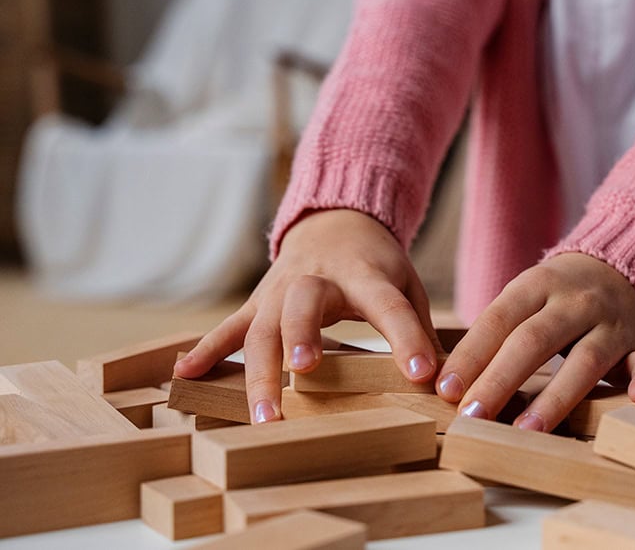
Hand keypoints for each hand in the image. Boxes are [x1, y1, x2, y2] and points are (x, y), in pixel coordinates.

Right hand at [173, 209, 438, 423]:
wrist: (335, 221)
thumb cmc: (377, 264)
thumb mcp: (407, 285)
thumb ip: (422, 330)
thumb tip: (449, 383)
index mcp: (366, 274)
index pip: (389, 305)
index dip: (406, 339)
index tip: (422, 374)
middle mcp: (318, 278)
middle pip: (303, 304)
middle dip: (301, 337)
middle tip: (304, 373)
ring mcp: (281, 290)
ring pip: (262, 326)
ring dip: (256, 370)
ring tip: (263, 416)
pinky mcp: (258, 302)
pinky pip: (229, 328)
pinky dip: (206, 351)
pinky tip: (184, 376)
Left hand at [435, 252, 634, 431]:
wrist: (623, 265)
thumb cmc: (559, 295)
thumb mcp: (526, 297)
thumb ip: (496, 333)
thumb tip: (449, 381)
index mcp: (537, 284)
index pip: (498, 320)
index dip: (471, 355)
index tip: (445, 389)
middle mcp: (574, 302)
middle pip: (533, 341)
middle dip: (499, 380)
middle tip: (472, 415)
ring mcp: (610, 323)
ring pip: (585, 360)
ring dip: (555, 397)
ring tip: (527, 429)